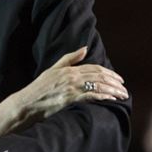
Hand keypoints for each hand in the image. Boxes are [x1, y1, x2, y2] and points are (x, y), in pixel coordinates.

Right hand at [11, 47, 127, 122]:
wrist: (27, 103)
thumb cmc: (38, 89)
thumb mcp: (52, 69)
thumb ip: (69, 59)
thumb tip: (84, 48)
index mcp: (69, 69)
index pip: (95, 68)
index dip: (109, 73)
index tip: (119, 79)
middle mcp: (72, 76)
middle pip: (99, 76)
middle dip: (115, 82)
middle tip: (124, 88)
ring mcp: (71, 87)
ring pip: (98, 85)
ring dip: (113, 90)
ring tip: (122, 95)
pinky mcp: (70, 98)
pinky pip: (91, 95)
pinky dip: (103, 96)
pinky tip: (111, 99)